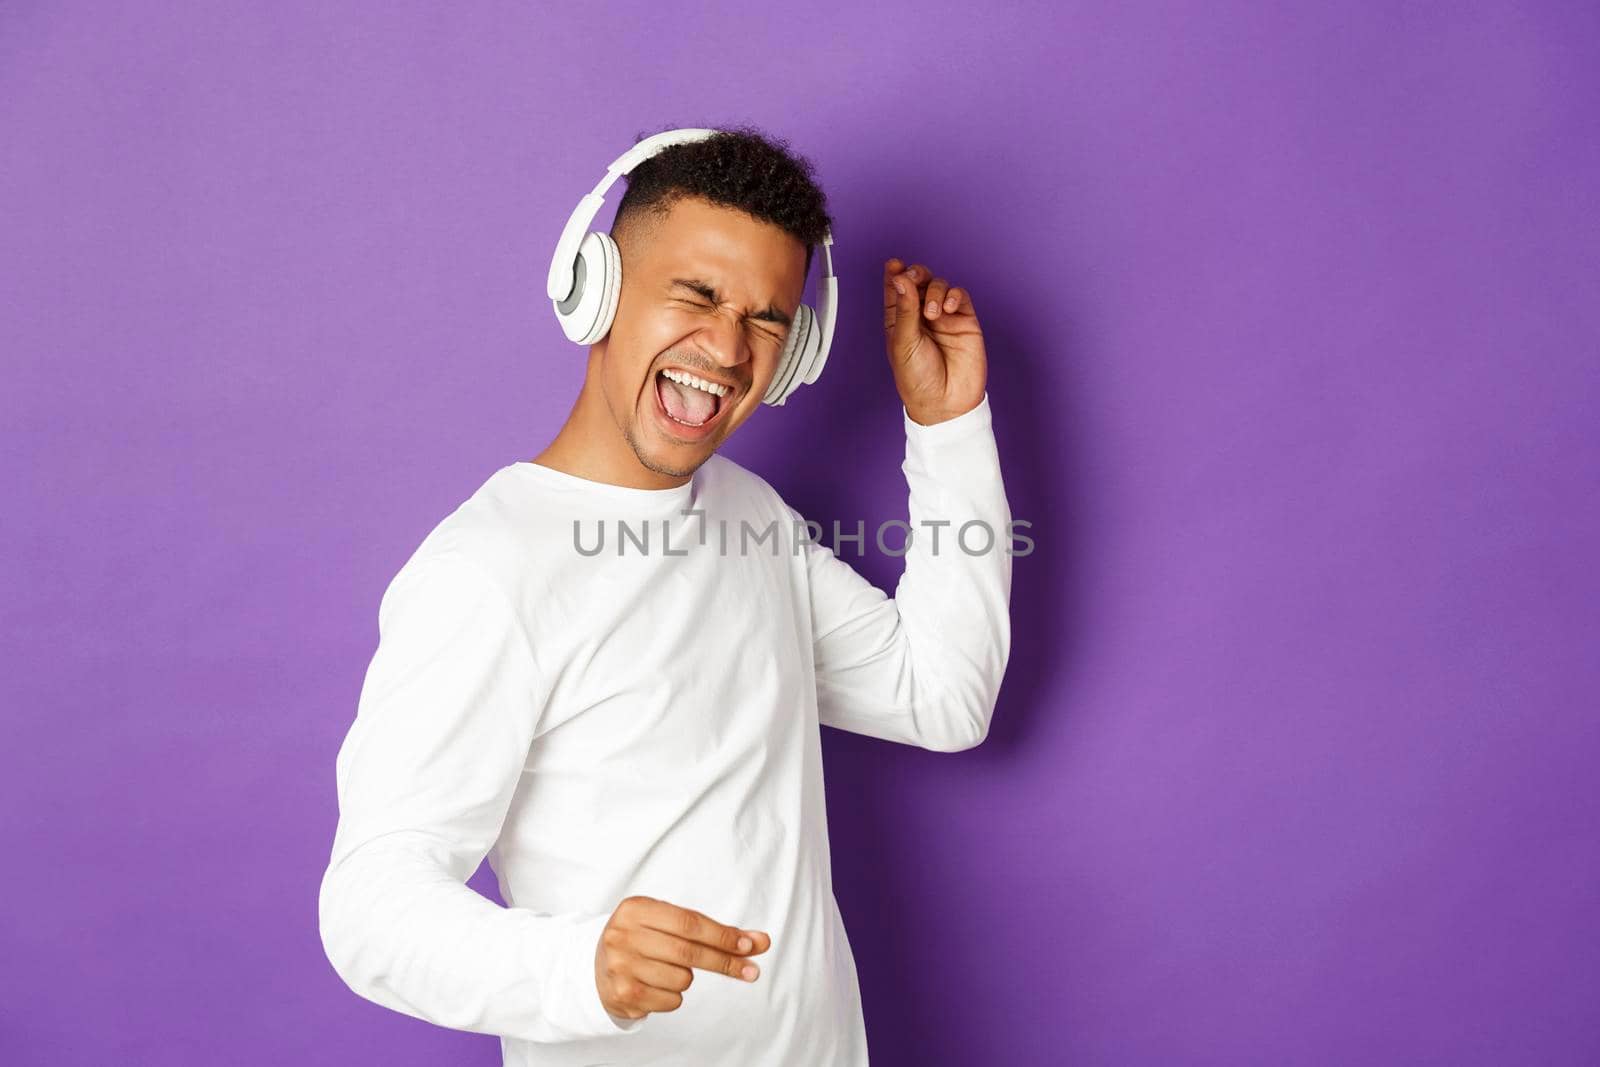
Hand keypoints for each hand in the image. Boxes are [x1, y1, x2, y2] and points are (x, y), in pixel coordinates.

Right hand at [592, 895, 771, 1020]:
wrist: (596, 965)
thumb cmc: (643, 939)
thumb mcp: (669, 923)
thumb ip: (712, 931)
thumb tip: (760, 942)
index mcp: (636, 908)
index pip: (690, 923)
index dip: (723, 936)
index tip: (751, 946)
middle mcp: (623, 935)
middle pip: (689, 952)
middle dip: (724, 962)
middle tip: (751, 971)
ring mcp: (620, 966)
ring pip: (682, 979)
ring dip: (687, 978)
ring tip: (666, 969)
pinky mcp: (623, 995)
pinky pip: (671, 1000)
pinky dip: (674, 995)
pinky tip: (656, 984)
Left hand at [883, 258, 987, 424]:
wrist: (946, 402)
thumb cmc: (919, 380)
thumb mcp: (904, 343)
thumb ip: (904, 309)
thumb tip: (900, 278)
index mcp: (899, 320)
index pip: (896, 289)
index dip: (894, 274)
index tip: (893, 264)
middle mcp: (920, 315)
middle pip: (918, 280)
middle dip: (915, 274)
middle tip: (913, 278)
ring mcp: (943, 317)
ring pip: (939, 285)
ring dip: (935, 291)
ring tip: (933, 313)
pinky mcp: (964, 320)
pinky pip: (959, 296)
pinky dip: (953, 295)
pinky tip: (947, 309)